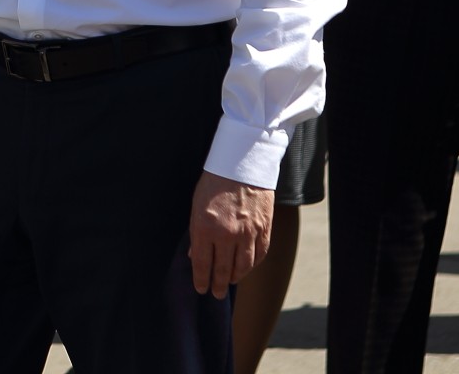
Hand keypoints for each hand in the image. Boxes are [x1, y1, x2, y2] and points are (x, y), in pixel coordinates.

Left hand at [187, 171, 273, 298]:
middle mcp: (227, 234)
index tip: (200, 289)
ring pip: (243, 267)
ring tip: (229, 282)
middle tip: (216, 294)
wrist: (242, 164)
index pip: (202, 264)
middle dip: (218, 285)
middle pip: (223, 270)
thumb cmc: (214, 182)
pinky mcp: (264, 229)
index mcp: (205, 227)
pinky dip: (252, 265)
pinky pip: (259, 255)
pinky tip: (246, 268)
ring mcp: (248, 233)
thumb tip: (194, 257)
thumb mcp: (196, 206)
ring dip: (235, 278)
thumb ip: (196, 233)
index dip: (201, 280)